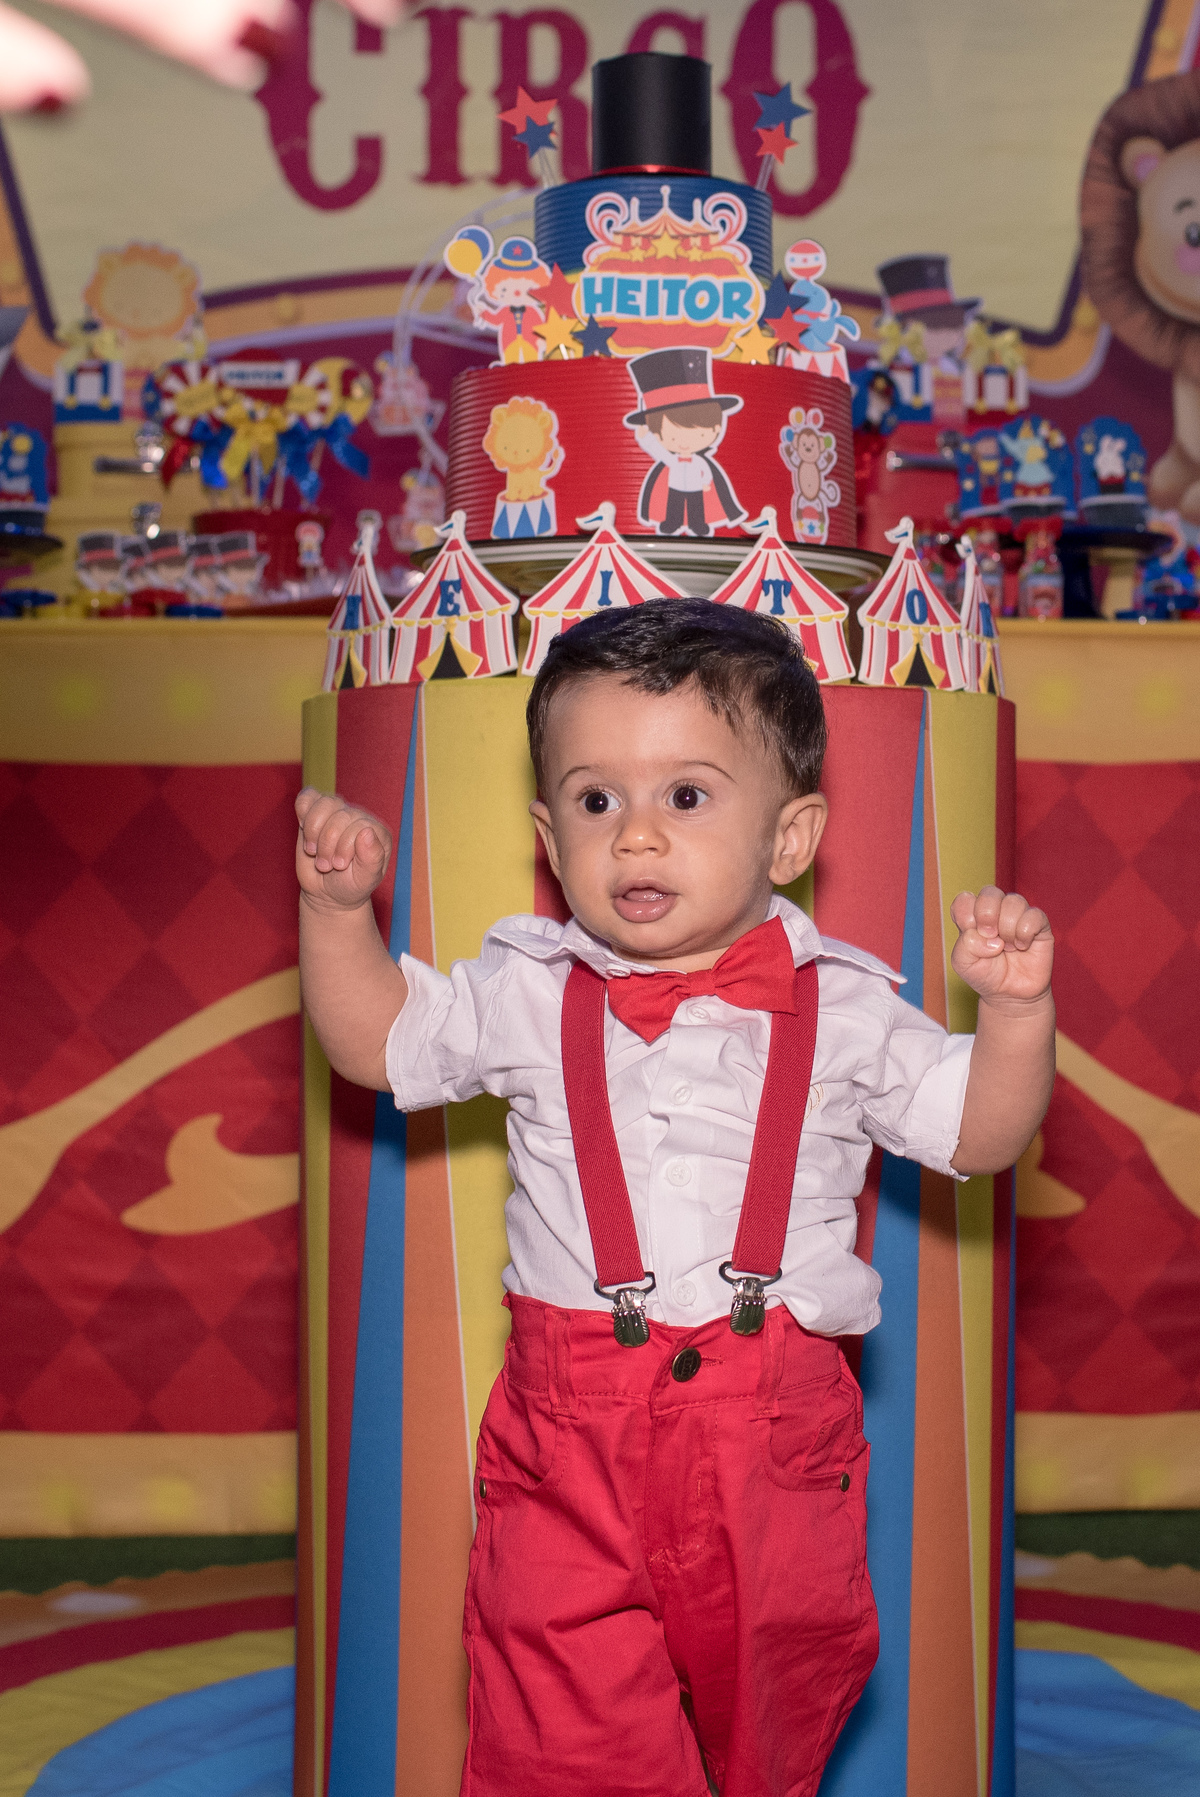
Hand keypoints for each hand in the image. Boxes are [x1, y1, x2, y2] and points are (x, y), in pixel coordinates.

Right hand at [295, 788, 390, 911]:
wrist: (327, 892)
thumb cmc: (351, 886)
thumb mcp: (365, 879)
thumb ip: (372, 858)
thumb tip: (367, 831)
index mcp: (378, 832)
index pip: (359, 826)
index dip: (343, 847)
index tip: (339, 866)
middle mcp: (359, 818)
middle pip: (340, 816)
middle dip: (327, 845)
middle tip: (326, 865)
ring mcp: (338, 813)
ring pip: (324, 803)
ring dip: (313, 832)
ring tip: (314, 851)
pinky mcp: (316, 812)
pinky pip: (307, 797)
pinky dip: (302, 812)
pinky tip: (304, 830)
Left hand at [950, 886, 1052, 1006]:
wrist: (1010, 996)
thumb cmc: (985, 975)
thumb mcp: (963, 963)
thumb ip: (966, 945)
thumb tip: (990, 938)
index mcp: (973, 915)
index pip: (965, 898)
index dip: (966, 914)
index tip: (970, 932)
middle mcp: (996, 911)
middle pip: (990, 892)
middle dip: (987, 915)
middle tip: (990, 936)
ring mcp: (1018, 915)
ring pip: (1013, 901)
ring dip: (1007, 928)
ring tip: (1007, 947)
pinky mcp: (1039, 925)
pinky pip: (1034, 915)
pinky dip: (1025, 933)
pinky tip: (1022, 946)